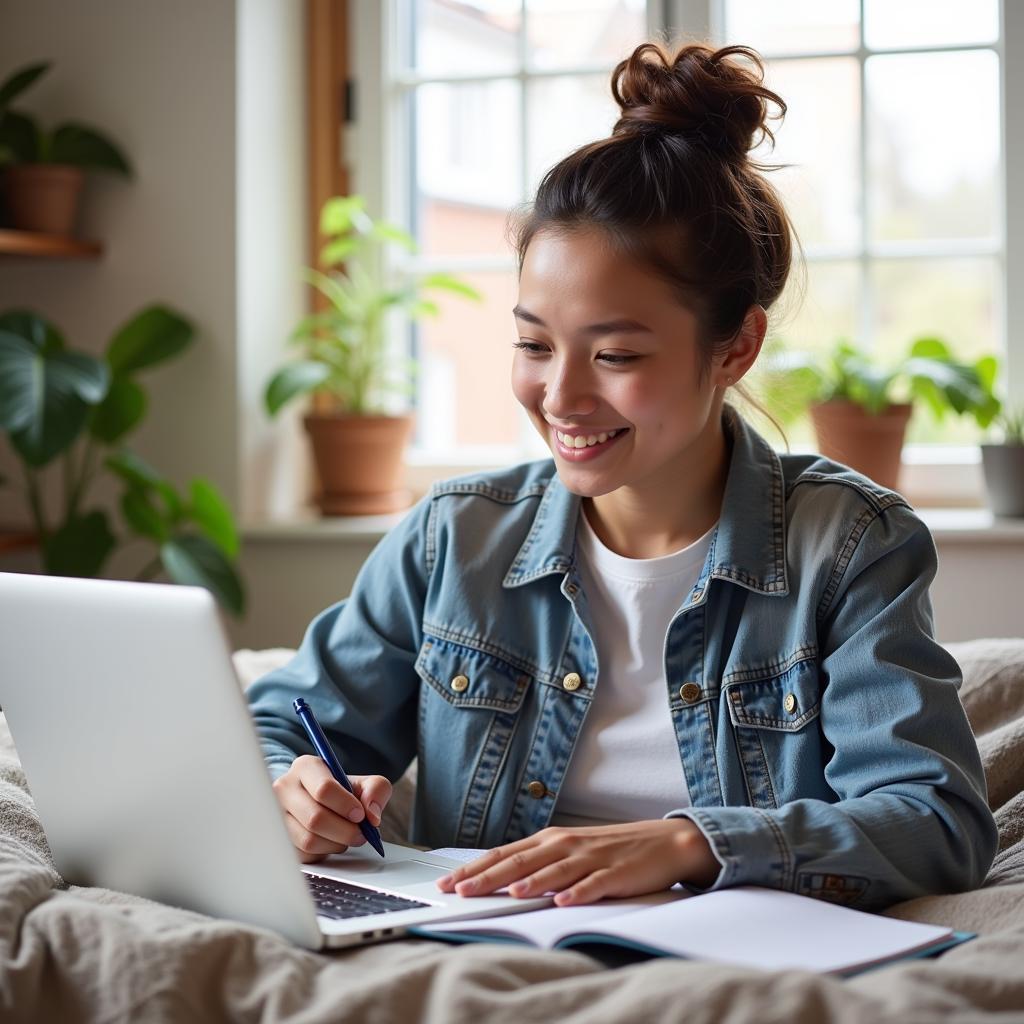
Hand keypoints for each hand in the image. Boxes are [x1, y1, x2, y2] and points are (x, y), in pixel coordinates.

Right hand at [272, 755, 391, 862]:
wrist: (320, 802)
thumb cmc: (341, 791)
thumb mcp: (364, 783)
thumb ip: (376, 790)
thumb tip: (372, 815)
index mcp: (305, 767)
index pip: (324, 789)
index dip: (346, 806)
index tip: (360, 814)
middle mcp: (285, 788)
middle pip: (315, 818)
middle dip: (345, 831)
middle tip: (360, 834)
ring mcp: (277, 814)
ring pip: (309, 839)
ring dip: (335, 843)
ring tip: (346, 836)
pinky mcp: (278, 838)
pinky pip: (304, 854)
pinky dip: (324, 852)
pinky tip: (330, 841)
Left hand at [436, 819, 720, 905]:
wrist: (662, 842)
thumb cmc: (609, 849)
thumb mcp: (569, 850)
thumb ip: (538, 862)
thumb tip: (499, 878)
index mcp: (550, 839)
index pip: (504, 854)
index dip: (475, 868)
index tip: (448, 883)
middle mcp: (565, 844)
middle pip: (521, 861)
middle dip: (489, 877)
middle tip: (462, 891)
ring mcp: (590, 858)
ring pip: (554, 871)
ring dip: (531, 882)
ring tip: (509, 893)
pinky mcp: (615, 873)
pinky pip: (594, 884)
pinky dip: (578, 891)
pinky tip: (565, 900)